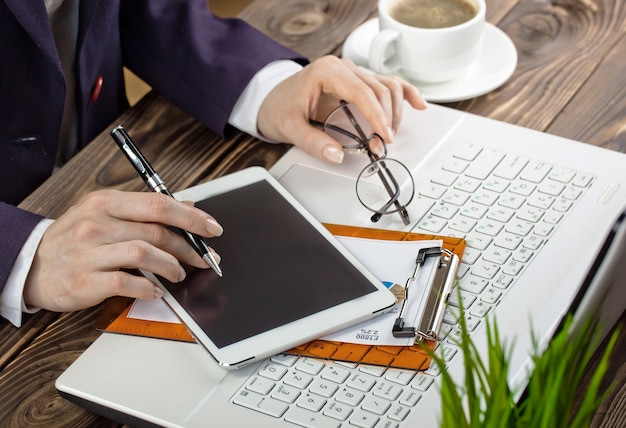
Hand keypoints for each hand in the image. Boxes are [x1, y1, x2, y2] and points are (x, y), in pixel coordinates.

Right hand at [23, 190, 222, 311]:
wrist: (33, 266)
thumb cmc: (76, 239)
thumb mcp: (106, 213)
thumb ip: (145, 210)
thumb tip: (188, 207)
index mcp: (106, 202)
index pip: (158, 204)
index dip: (191, 217)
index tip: (212, 228)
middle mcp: (96, 223)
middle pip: (156, 231)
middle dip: (189, 247)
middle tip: (204, 258)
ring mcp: (89, 252)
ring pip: (144, 254)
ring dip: (171, 266)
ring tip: (179, 274)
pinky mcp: (85, 281)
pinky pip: (126, 282)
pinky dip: (148, 287)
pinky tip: (156, 290)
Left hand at [257, 56, 426, 162]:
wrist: (271, 100)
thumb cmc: (279, 108)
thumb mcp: (290, 128)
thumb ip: (312, 142)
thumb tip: (337, 155)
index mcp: (328, 72)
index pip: (362, 92)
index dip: (377, 116)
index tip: (383, 137)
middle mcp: (344, 68)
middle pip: (379, 89)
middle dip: (385, 119)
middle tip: (382, 145)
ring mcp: (353, 74)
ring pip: (387, 86)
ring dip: (395, 111)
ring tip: (390, 135)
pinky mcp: (357, 84)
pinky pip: (386, 84)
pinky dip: (404, 94)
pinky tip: (417, 104)